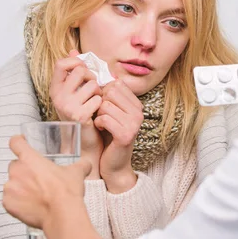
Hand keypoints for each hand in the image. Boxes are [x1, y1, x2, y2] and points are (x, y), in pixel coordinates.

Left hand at [3, 135, 91, 229]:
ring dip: (20, 187)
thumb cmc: (66, 191)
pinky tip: (30, 205)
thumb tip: (86, 163)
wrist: (61, 215)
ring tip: (36, 195)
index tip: (20, 142)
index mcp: (30, 158)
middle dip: (24, 171)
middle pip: (15, 165)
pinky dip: (17, 202)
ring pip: (12, 184)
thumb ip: (81, 164)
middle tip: (37, 178)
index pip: (16, 142)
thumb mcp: (77, 172)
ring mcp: (10, 188)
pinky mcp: (7, 204)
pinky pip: (9, 200)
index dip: (18, 141)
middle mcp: (16, 171)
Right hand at [50, 49, 102, 177]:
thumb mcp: (77, 92)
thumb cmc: (83, 114)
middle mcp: (57, 96)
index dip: (76, 63)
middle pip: (80, 71)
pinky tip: (97, 113)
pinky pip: (98, 99)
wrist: (86, 143)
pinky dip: (102, 104)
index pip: (61, 64)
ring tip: (95, 103)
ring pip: (92, 84)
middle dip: (93, 77)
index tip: (85, 70)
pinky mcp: (78, 115)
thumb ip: (75, 72)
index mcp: (55, 89)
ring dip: (100, 92)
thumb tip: (73, 50)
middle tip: (94, 89)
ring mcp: (66, 106)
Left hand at [94, 78, 143, 193]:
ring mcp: (134, 124)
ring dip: (98, 114)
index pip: (117, 84)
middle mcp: (139, 112)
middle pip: (111, 92)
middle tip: (101, 114)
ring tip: (101, 123)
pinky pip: (104, 118)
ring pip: (105, 105)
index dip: (104, 92)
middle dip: (100, 102)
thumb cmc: (109, 135)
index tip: (104, 105)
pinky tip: (101, 129)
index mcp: (137, 105)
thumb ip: (109, 95)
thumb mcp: (112, 112)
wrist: (114, 164)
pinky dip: (98, 123)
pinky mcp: (126, 135)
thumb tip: (100, 74)